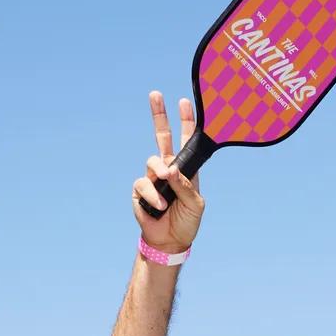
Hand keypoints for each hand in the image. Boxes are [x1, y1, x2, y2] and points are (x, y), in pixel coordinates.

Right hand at [132, 91, 203, 254]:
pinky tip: (160, 205)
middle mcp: (168, 168)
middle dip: (159, 115)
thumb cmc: (187, 221)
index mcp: (185, 168)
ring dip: (159, 171)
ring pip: (151, 160)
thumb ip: (186, 186)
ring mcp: (153, 177)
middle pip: (162, 136)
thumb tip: (171, 169)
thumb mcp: (195, 204)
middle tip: (156, 94)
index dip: (186, 121)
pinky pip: (143, 183)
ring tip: (165, 184)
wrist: (170, 241)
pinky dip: (153, 194)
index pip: (186, 140)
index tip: (185, 102)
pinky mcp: (140, 190)